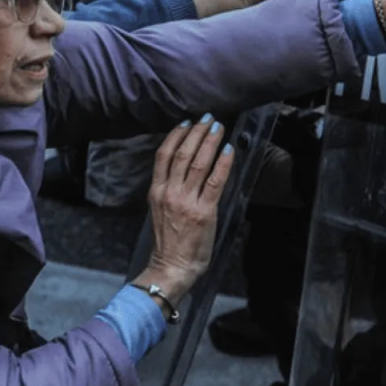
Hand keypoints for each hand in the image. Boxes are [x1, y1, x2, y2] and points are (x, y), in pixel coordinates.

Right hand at [133, 114, 235, 309]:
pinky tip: (229, 150)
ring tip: (218, 127)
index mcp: (156, 191)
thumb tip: (184, 171)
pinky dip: (223, 162)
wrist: (171, 268)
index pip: (164, 155)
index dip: (176, 135)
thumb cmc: (168, 243)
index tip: (186, 122)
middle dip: (196, 132)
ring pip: (199, 162)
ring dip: (210, 141)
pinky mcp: (204, 211)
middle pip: (183, 153)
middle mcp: (170, 192)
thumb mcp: (159, 211)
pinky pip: (215, 181)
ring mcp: (186, 201)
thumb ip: (169, 190)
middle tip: (207, 118)